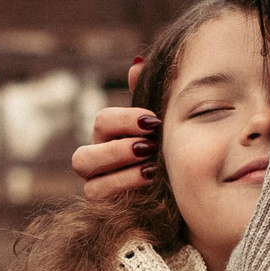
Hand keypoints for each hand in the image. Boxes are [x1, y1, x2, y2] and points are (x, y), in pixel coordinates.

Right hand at [71, 61, 156, 200]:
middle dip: (118, 145)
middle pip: (85, 148)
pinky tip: (150, 179)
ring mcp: (94, 184)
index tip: (155, 121)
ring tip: (150, 164)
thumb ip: (149, 98)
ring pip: (85, 169)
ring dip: (118, 163)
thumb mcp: (163, 128)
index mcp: (109, 138)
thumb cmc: (169, 156)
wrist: (184, 197)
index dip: (126, 119)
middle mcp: (96, 161)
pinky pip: (98, 193)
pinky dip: (123, 184)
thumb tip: (137, 65)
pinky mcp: (100, 205)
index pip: (103, 121)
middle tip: (150, 144)